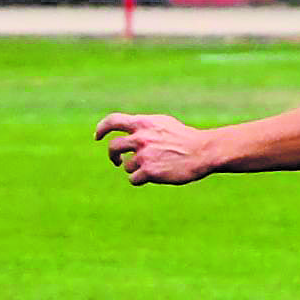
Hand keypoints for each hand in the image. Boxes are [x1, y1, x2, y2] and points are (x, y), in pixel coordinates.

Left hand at [94, 112, 214, 185]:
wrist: (202, 151)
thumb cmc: (185, 138)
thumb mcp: (163, 124)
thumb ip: (145, 127)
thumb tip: (129, 132)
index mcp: (143, 123)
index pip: (113, 121)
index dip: (102, 128)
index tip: (97, 137)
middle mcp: (140, 138)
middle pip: (113, 147)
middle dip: (112, 155)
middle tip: (116, 161)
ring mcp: (143, 155)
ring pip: (126, 165)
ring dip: (135, 168)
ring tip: (154, 166)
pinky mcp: (148, 171)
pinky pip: (133, 179)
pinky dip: (140, 179)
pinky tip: (154, 176)